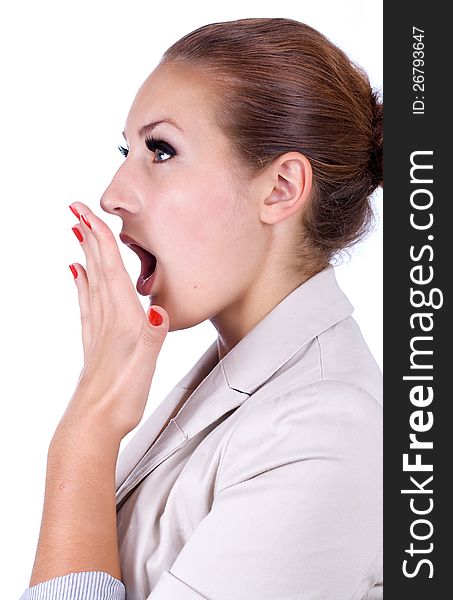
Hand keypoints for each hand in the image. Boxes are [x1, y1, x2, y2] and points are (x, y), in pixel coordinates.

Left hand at [61, 201, 168, 440]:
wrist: (93, 425)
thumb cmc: (119, 398)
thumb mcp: (143, 367)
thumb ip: (152, 337)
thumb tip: (158, 310)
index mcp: (121, 319)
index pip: (108, 269)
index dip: (98, 239)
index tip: (85, 212)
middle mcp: (107, 319)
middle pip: (97, 269)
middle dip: (89, 238)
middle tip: (76, 211)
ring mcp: (99, 331)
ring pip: (91, 283)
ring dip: (86, 256)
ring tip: (78, 235)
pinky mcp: (96, 343)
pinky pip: (88, 304)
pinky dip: (83, 285)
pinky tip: (79, 277)